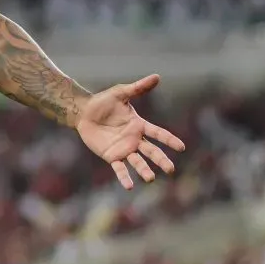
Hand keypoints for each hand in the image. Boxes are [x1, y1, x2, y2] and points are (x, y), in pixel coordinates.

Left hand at [75, 74, 185, 189]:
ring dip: (144, 170)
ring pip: (137, 162)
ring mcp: (123, 149)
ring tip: (150, 179)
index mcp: (139, 125)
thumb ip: (138, 88)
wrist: (83, 112)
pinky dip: (124, 177)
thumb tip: (157, 76)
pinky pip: (119, 168)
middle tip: (171, 170)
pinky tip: (129, 186)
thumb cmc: (103, 102)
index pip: (158, 133)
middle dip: (161, 160)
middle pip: (151, 151)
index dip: (169, 140)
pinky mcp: (111, 156)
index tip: (181, 147)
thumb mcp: (121, 93)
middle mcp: (134, 140)